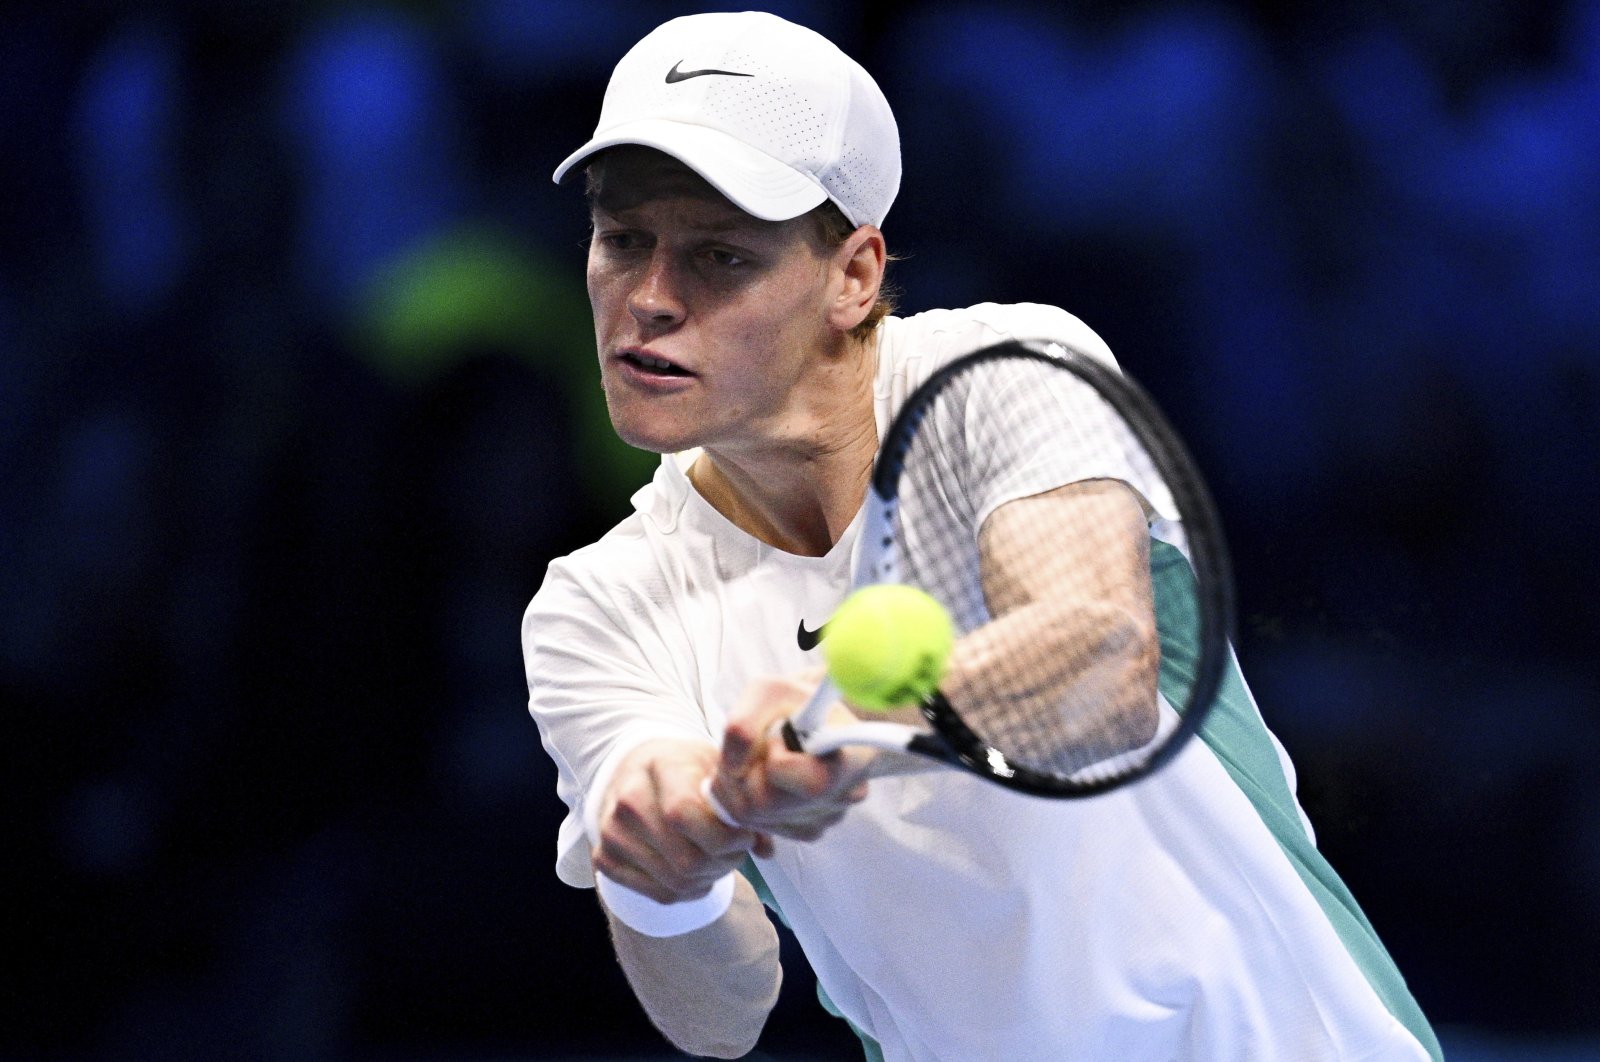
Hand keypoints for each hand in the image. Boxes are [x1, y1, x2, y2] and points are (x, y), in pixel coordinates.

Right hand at [591, 739, 767, 904]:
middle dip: (724, 863)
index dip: (723, 837)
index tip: (744, 835)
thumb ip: (742, 804)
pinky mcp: (605, 859)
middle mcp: (627, 800)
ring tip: (719, 859)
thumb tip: (766, 851)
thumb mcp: (717, 768)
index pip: (684, 814)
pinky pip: (659, 894)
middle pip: (685, 859)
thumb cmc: (686, 768)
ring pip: (676, 882)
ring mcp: (611, 832)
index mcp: (660, 766)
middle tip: (736, 852)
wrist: (636, 769)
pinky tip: (697, 871)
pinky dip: (688, 891)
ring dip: (709, 879)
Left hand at [708, 675, 876, 841]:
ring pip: (755, 818)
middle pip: (766, 805)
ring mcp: (827, 818)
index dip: (777, 759)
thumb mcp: (767, 691)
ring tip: (756, 757)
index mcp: (854, 758)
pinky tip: (763, 776)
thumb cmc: (796, 701)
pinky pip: (759, 826)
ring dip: (739, 785)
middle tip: (754, 746)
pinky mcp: (807, 829)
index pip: (809, 785)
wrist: (817, 717)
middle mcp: (845, 796)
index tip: (779, 735)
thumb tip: (733, 768)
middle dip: (744, 772)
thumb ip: (744, 724)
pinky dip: (748, 800)